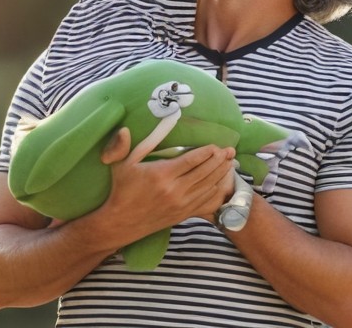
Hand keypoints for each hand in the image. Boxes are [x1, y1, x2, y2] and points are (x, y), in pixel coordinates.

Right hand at [100, 128, 235, 234]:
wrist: (122, 222)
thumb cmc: (122, 189)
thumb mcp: (121, 164)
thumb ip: (122, 145)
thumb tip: (124, 128)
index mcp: (162, 175)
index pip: (191, 160)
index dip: (207, 152)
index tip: (216, 145)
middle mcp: (174, 190)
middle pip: (204, 172)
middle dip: (219, 160)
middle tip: (229, 150)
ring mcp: (181, 204)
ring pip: (208, 186)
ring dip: (221, 174)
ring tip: (230, 162)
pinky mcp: (183, 214)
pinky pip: (205, 201)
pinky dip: (216, 190)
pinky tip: (221, 182)